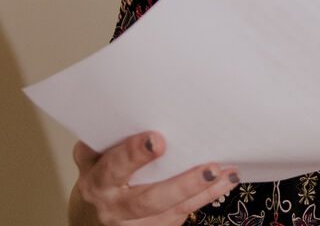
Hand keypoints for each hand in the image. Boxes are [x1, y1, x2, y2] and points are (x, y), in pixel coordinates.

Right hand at [68, 132, 238, 225]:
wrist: (96, 205)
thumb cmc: (100, 166)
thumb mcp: (95, 152)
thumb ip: (113, 136)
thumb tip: (145, 106)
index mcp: (95, 179)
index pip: (113, 167)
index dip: (133, 155)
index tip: (157, 140)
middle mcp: (112, 204)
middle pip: (146, 199)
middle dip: (180, 185)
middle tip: (209, 168)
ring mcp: (132, 221)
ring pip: (170, 209)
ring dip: (201, 191)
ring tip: (225, 172)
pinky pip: (181, 213)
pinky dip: (204, 196)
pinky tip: (223, 181)